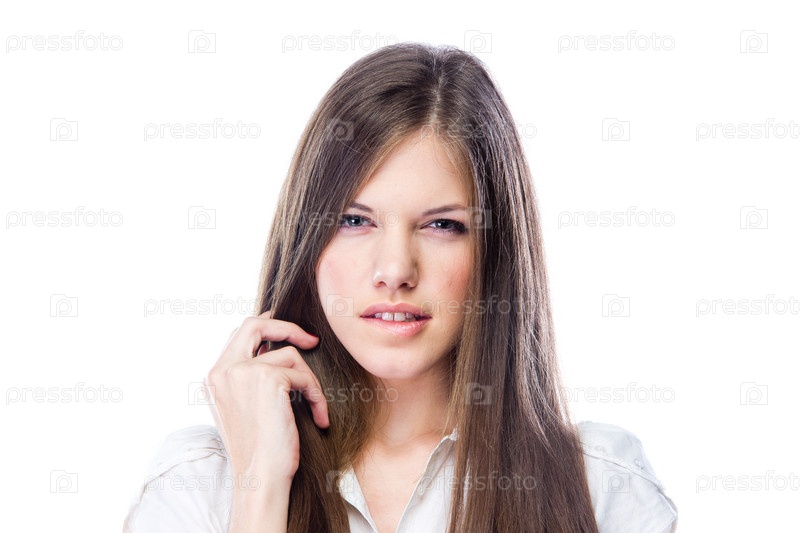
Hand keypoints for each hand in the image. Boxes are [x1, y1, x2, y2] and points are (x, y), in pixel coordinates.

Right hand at [204, 310, 326, 485]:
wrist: (260, 478)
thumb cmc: (259, 451)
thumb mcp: (245, 408)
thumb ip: (250, 378)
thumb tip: (274, 352)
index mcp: (214, 377)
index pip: (238, 335)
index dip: (266, 326)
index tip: (290, 331)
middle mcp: (223, 370)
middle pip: (254, 324)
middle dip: (286, 326)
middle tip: (311, 339)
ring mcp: (243, 372)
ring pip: (289, 355)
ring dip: (310, 380)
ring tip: (316, 406)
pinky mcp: (268, 378)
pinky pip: (304, 376)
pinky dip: (317, 397)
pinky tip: (319, 418)